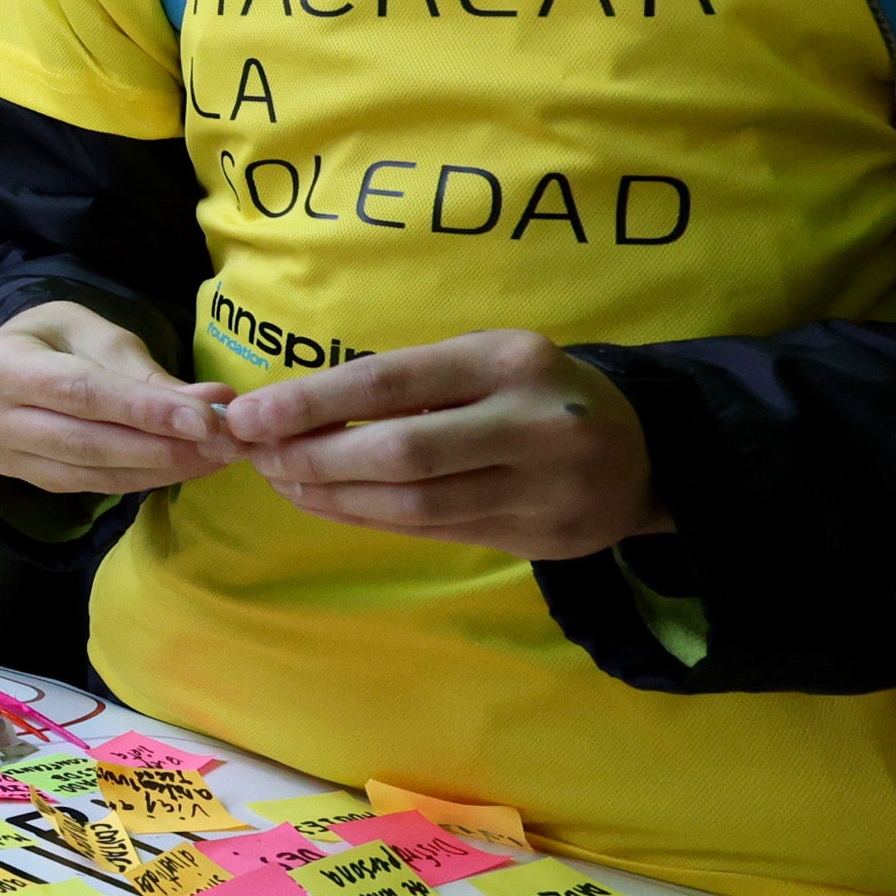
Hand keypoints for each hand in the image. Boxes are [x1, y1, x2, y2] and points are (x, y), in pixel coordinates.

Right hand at [0, 301, 242, 495]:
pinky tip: (184, 467)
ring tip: (216, 456)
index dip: (145, 409)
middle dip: (162, 447)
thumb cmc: (55, 337)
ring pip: (92, 473)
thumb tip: (215, 401)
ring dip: (161, 468)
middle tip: (224, 444)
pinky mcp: (27, 481)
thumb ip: (146, 373)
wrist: (9, 362)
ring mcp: (2, 457)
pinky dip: (144, 478)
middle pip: (86, 441)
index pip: (80, 391)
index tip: (206, 420)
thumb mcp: (96, 334)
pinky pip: (92, 487)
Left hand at [223, 328, 669, 560]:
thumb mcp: (486, 362)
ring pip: (413, 504)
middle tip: (258, 458)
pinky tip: (330, 505)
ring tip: (284, 483)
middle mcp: (529, 422)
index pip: (390, 382)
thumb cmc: (535, 393)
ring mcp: (540, 486)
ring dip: (334, 498)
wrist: (646, 452)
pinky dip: (371, 520)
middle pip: (399, 453)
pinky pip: (433, 531)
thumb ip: (409, 384)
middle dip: (315, 458)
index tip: (249, 415)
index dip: (311, 403)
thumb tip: (295, 408)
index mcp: (508, 360)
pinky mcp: (537, 535)